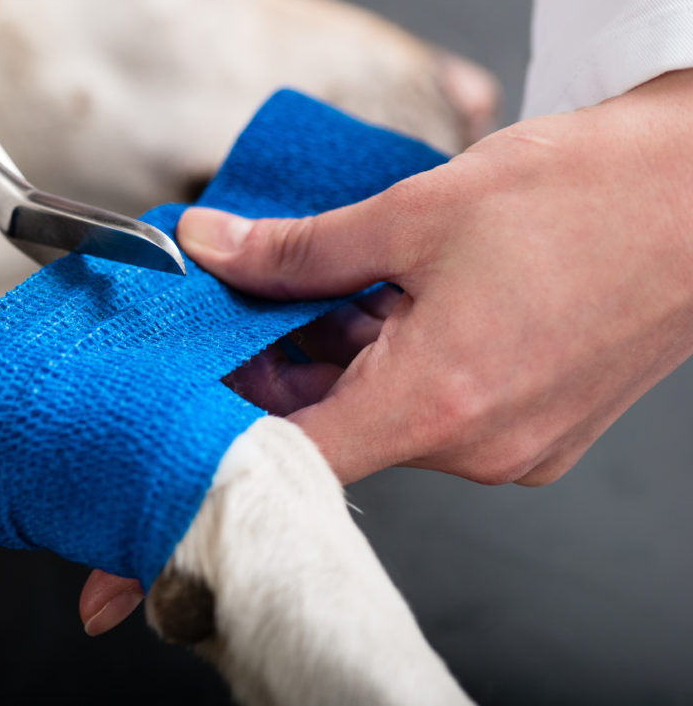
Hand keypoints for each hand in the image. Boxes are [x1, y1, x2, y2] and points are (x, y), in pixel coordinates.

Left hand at [78, 68, 692, 633]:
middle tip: (249, 290)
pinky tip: (396, 292)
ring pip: (373, 415)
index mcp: (436, 405)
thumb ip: (297, 248)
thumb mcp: (417, 209)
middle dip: (274, 365)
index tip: (137, 532)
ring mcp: (511, 445)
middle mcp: (476, 448)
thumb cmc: (591, 194)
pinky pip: (426, 408)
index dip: (196, 490)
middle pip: (321, 432)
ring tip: (352, 271)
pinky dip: (390, 358)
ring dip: (336, 352)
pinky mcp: (534, 427)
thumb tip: (211, 251)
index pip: (278, 472)